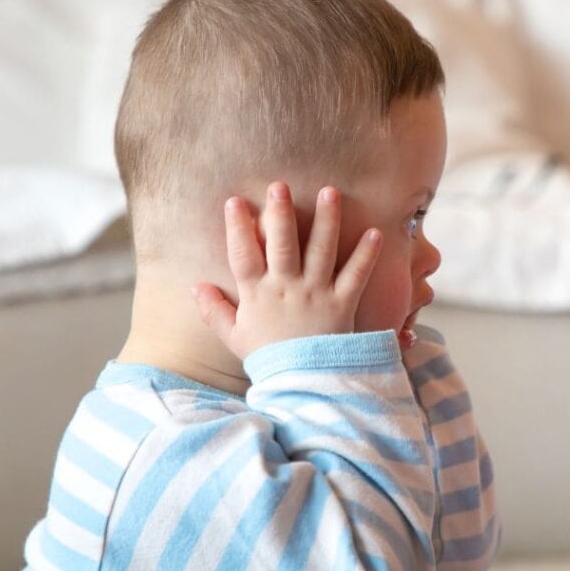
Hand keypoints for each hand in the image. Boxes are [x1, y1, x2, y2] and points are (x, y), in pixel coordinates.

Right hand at [192, 181, 382, 358]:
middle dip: (280, 212)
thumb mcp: (235, 337)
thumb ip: (214, 311)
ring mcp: (316, 295)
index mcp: (257, 295)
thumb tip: (194, 286)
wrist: (302, 385)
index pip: (243, 254)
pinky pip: (355, 276)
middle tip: (280, 185)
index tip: (234, 201)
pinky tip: (375, 232)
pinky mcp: (342, 304)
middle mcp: (286, 289)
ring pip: (320, 251)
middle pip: (281, 244)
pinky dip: (366, 255)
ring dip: (326, 220)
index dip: (237, 227)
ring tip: (330, 192)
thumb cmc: (269, 359)